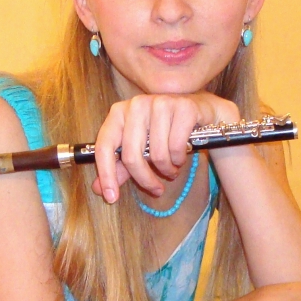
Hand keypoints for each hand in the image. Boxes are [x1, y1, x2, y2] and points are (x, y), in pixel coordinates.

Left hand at [91, 93, 239, 202]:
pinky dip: (179, 159)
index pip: (104, 146)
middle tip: (156, 189)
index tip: (111, 198)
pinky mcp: (183, 107)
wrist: (201, 112)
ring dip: (166, 169)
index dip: (106, 174)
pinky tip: (182, 156)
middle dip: (144, 179)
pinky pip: (176, 147)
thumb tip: (98, 189)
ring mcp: (160, 103)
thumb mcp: (140, 148)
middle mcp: (137, 104)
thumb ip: (120, 166)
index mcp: (119, 112)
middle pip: (131, 155)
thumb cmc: (166, 131)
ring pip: (157, 154)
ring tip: (172, 167)